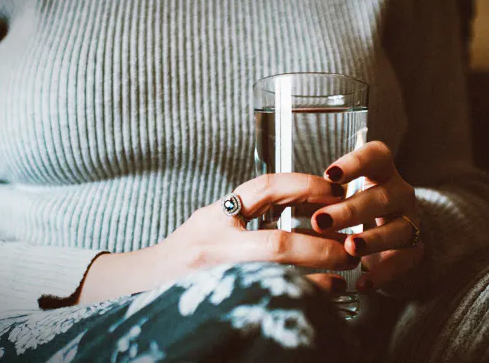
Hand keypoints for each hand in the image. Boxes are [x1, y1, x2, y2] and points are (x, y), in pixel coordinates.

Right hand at [79, 173, 358, 303]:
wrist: (139, 287)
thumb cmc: (181, 257)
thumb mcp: (211, 224)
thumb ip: (251, 216)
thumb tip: (310, 215)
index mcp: (215, 218)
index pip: (264, 189)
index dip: (303, 185)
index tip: (334, 190)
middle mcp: (214, 246)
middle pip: (276, 244)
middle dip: (319, 246)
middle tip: (348, 248)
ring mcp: (216, 278)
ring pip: (276, 280)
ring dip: (315, 279)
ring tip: (341, 277)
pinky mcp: (221, 303)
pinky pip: (267, 301)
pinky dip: (299, 300)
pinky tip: (320, 300)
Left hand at [311, 141, 423, 291]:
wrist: (388, 243)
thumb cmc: (355, 212)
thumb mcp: (338, 198)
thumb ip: (320, 198)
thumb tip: (285, 203)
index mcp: (380, 172)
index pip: (376, 156)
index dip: (356, 163)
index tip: (329, 175)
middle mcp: (399, 193)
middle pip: (383, 196)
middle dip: (351, 209)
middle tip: (321, 221)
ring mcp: (410, 221)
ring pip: (398, 228)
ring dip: (372, 239)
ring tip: (349, 247)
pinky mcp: (413, 250)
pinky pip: (403, 261)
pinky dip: (383, 273)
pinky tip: (363, 282)